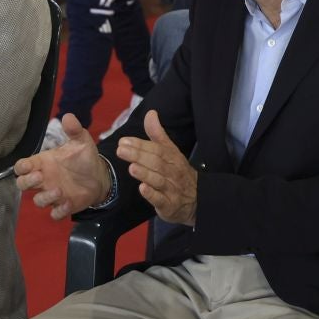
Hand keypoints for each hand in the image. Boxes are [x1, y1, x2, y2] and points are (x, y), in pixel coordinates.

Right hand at [15, 113, 111, 219]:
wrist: (100, 175)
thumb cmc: (83, 157)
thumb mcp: (81, 141)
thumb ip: (74, 130)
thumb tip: (68, 116)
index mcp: (43, 163)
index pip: (22, 166)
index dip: (21, 167)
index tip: (27, 166)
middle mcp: (44, 179)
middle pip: (22, 184)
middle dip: (27, 182)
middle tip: (39, 177)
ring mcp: (52, 194)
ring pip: (38, 201)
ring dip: (45, 198)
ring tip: (60, 190)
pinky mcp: (64, 206)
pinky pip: (55, 214)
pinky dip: (59, 211)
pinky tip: (69, 203)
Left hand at [116, 110, 197, 224]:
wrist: (197, 199)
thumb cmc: (178, 172)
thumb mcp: (170, 151)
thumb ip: (158, 134)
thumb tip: (150, 113)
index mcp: (172, 158)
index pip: (157, 149)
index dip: (141, 145)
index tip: (124, 141)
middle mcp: (172, 172)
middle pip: (156, 163)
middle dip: (139, 156)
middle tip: (121, 151)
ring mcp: (171, 189)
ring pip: (159, 180)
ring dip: (146, 174)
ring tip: (132, 168)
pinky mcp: (169, 205)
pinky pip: (161, 200)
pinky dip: (152, 195)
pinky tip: (143, 189)